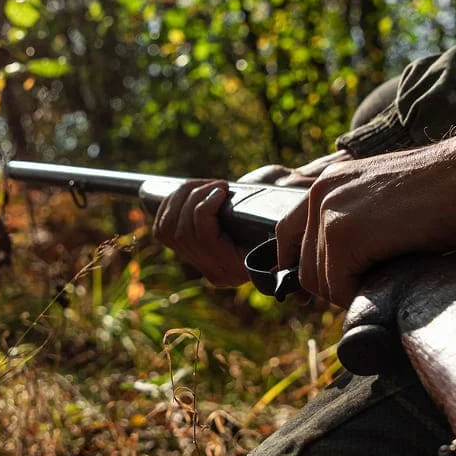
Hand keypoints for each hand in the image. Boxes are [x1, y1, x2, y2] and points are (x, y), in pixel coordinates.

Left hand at [152, 152, 353, 286]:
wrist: (285, 214)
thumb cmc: (291, 209)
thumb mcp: (292, 216)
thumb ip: (287, 225)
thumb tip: (293, 237)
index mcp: (240, 268)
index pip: (203, 238)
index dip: (204, 209)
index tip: (222, 188)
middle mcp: (217, 272)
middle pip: (182, 232)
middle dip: (193, 198)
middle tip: (215, 184)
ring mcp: (201, 263)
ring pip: (168, 231)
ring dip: (180, 199)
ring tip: (202, 184)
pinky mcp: (189, 251)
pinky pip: (162, 232)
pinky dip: (167, 207)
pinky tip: (186, 192)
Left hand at [273, 137, 455, 306]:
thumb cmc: (447, 194)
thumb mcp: (385, 203)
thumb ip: (355, 225)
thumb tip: (339, 271)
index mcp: (327, 184)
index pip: (287, 236)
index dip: (299, 268)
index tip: (313, 293)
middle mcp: (320, 193)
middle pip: (304, 267)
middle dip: (333, 287)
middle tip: (369, 288)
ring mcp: (329, 212)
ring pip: (319, 281)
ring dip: (351, 291)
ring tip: (387, 278)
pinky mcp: (344, 234)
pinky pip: (338, 285)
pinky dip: (360, 294)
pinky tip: (389, 278)